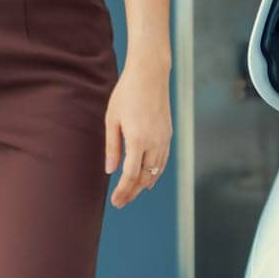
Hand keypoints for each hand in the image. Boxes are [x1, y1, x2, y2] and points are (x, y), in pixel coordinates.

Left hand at [104, 51, 171, 207]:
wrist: (150, 75)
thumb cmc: (126, 94)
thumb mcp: (112, 119)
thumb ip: (112, 147)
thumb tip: (110, 170)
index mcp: (138, 140)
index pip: (131, 175)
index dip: (123, 191)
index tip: (115, 202)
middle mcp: (154, 143)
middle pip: (145, 178)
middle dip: (133, 192)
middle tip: (121, 202)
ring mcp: (164, 139)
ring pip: (156, 171)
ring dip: (144, 185)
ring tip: (132, 193)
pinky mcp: (168, 134)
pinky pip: (163, 161)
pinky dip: (155, 173)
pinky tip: (149, 178)